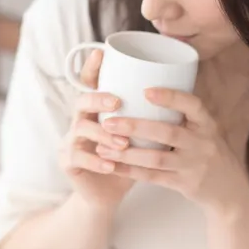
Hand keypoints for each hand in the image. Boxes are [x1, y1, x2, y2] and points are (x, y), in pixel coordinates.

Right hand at [59, 49, 134, 211]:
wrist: (108, 195)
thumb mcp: (140, 136)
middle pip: (80, 100)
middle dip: (98, 98)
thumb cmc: (128, 160)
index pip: (89, 83)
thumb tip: (182, 89)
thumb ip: (149, 116)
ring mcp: (70, 140)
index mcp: (96, 109)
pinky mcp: (67, 162)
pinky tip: (111, 165)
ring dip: (104, 135)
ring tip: (123, 143)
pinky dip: (97, 161)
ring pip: (80, 128)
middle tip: (117, 101)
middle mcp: (80, 120)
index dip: (92, 67)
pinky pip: (78, 157)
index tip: (101, 53)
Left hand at [96, 87, 248, 213]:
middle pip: (168, 132)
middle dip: (135, 126)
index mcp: (206, 123)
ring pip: (157, 158)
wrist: (229, 190)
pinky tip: (112, 166)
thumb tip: (145, 85)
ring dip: (127, 153)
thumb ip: (182, 113)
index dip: (170, 97)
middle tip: (108, 121)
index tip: (145, 90)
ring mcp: (194, 165)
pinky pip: (154, 177)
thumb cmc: (207, 151)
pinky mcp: (184, 184)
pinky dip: (131, 172)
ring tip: (102, 147)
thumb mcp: (204, 128)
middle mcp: (202, 143)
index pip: (192, 105)